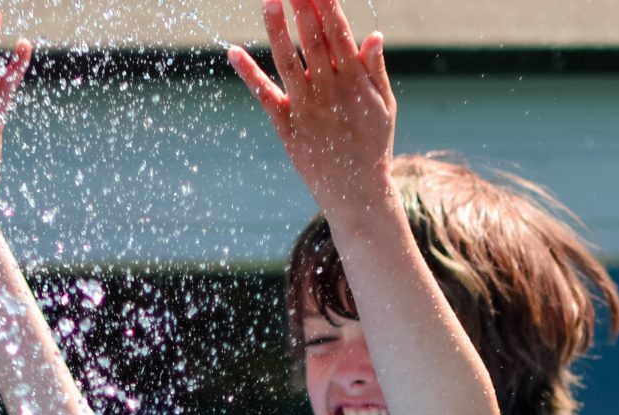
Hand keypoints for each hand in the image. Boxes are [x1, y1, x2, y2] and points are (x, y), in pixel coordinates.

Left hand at [228, 0, 395, 217]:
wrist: (356, 193)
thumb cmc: (373, 145)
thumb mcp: (384, 106)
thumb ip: (375, 69)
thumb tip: (372, 35)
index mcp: (355, 81)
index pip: (339, 33)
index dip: (327, 5)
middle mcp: (329, 90)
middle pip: (313, 40)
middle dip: (302, 7)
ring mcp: (306, 108)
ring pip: (288, 61)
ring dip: (277, 30)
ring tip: (269, 1)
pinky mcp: (286, 126)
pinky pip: (264, 95)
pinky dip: (248, 73)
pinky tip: (233, 51)